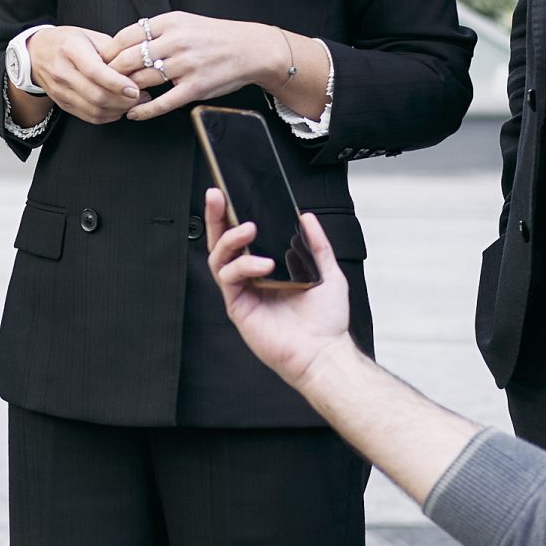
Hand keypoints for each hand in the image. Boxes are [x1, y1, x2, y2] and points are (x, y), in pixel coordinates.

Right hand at [24, 26, 142, 124]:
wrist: (36, 52)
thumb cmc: (67, 41)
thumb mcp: (90, 36)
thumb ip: (113, 50)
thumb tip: (137, 67)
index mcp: (70, 49)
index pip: (95, 71)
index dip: (117, 83)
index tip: (136, 89)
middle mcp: (62, 72)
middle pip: (96, 96)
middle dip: (123, 101)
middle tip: (141, 96)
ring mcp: (60, 90)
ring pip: (94, 110)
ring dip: (118, 110)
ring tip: (133, 103)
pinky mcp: (61, 103)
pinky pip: (89, 116)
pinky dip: (108, 116)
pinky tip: (118, 108)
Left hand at [109, 13, 283, 121]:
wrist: (252, 49)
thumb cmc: (212, 37)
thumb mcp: (183, 22)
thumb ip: (154, 30)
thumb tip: (120, 43)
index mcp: (169, 23)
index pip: (124, 37)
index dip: (107, 52)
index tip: (98, 62)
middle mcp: (176, 42)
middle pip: (127, 60)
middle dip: (110, 73)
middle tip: (99, 82)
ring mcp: (186, 65)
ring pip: (142, 81)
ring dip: (124, 92)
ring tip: (114, 98)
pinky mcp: (196, 87)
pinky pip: (163, 102)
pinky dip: (144, 110)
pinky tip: (132, 114)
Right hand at [205, 189, 354, 387]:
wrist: (323, 351)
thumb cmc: (325, 320)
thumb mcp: (328, 272)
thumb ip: (316, 244)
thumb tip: (307, 218)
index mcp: (269, 267)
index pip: (244, 237)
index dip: (233, 216)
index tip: (229, 195)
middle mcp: (251, 277)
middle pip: (223, 241)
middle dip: (216, 217)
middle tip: (216, 197)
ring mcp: (242, 290)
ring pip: (220, 256)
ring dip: (230, 239)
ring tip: (247, 230)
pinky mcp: (237, 305)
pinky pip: (229, 278)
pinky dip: (243, 266)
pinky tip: (262, 264)